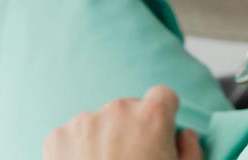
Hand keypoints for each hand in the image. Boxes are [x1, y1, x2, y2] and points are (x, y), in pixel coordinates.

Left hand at [44, 85, 201, 159]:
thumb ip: (191, 149)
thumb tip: (184, 134)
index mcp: (152, 116)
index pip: (162, 96)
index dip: (162, 116)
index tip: (158, 134)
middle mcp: (118, 110)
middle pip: (128, 109)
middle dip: (130, 129)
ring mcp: (84, 121)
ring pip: (98, 123)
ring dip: (102, 140)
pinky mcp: (57, 137)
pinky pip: (71, 137)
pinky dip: (75, 152)